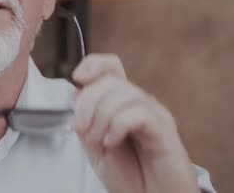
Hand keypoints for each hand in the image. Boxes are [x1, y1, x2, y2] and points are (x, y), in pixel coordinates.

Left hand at [72, 54, 198, 192]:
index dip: (93, 64)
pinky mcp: (164, 130)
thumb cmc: (128, 175)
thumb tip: (76, 91)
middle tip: (83, 130)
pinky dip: (117, 126)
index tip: (77, 78)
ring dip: (100, 119)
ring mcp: (154, 114)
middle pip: (111, 80)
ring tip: (98, 142)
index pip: (111, 66)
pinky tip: (111, 142)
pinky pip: (138, 113)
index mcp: (120, 103)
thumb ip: (84, 118)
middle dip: (88, 103)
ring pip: (123, 94)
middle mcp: (139, 103)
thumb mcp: (94, 144)